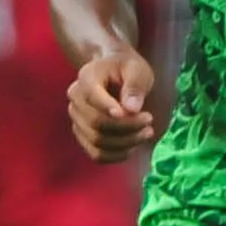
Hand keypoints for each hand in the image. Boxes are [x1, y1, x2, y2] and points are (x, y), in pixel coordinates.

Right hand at [67, 47, 157, 162]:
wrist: (114, 74)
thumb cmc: (127, 69)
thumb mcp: (137, 69)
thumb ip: (134, 85)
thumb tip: (131, 109)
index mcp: (86, 77)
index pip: (93, 97)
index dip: (111, 108)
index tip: (136, 113)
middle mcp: (75, 98)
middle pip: (96, 122)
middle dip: (126, 127)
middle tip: (149, 122)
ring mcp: (76, 118)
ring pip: (96, 140)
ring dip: (124, 143)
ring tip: (146, 133)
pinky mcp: (82, 135)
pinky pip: (95, 154)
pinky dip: (115, 155)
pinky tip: (132, 148)